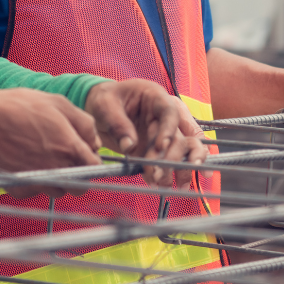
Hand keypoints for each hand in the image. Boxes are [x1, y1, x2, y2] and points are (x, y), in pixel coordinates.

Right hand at [0, 88, 102, 197]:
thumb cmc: (20, 107)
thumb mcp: (58, 103)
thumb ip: (84, 123)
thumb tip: (94, 141)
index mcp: (69, 148)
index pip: (95, 168)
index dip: (93, 161)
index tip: (87, 154)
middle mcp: (57, 168)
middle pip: (80, 186)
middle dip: (80, 175)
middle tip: (70, 159)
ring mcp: (39, 178)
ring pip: (59, 191)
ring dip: (60, 180)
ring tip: (48, 160)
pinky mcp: (22, 184)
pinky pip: (38, 190)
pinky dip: (39, 182)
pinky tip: (32, 164)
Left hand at [83, 79, 208, 186]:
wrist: (99, 109)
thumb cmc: (105, 99)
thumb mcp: (105, 104)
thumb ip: (118, 123)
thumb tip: (129, 146)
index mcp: (156, 98)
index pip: (170, 112)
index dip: (169, 130)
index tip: (161, 147)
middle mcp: (165, 116)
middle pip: (181, 135)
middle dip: (174, 157)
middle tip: (159, 174)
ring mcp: (163, 134)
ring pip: (184, 151)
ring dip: (183, 168)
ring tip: (176, 186)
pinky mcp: (158, 150)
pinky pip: (169, 163)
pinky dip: (169, 175)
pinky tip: (163, 186)